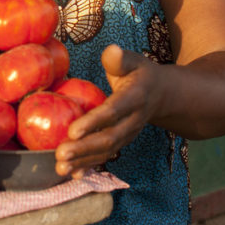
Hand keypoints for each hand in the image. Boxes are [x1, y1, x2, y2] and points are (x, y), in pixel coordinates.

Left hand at [54, 44, 162, 177]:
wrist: (163, 95)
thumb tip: (111, 50)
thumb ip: (120, 58)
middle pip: (109, 138)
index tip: (72, 131)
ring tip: (61, 167)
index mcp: (135, 98)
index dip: (94, 122)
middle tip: (61, 154)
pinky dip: (91, 167)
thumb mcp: (134, 60)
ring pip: (106, 151)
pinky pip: (106, 156)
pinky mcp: (122, 142)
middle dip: (84, 148)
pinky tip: (74, 175)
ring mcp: (128, 134)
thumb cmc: (141, 73)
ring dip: (83, 161)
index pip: (113, 112)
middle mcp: (133, 121)